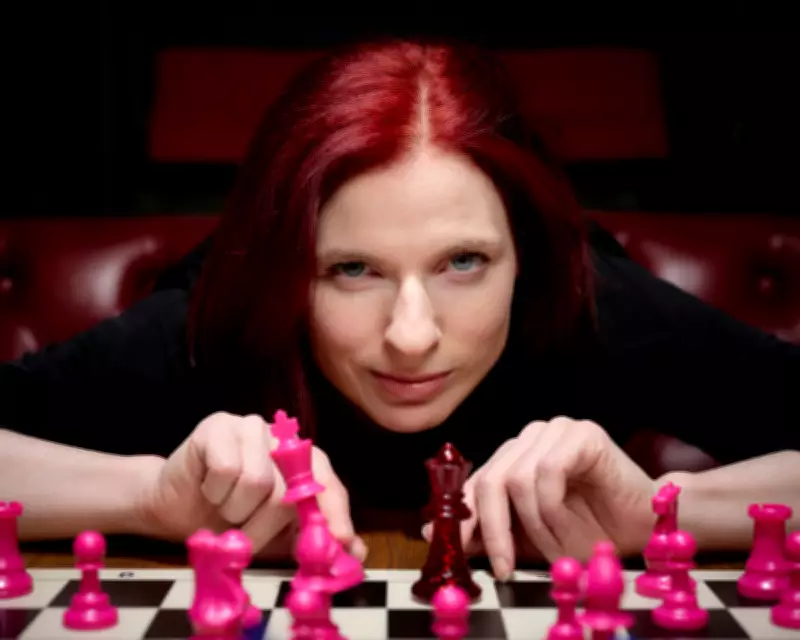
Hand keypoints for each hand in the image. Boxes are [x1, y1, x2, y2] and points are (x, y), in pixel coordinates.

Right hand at [134, 412, 364, 559]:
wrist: (174, 507)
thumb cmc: (229, 520)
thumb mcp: (276, 536)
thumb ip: (313, 540)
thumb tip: (356, 551)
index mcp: (303, 462)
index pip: (328, 482)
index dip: (335, 512)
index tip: (340, 541)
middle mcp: (282, 439)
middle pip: (287, 493)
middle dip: (262, 530)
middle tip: (240, 535)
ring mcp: (251, 426)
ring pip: (256, 482)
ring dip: (234, 511)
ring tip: (223, 505)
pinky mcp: (218, 425)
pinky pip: (226, 469)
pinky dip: (214, 491)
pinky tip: (207, 487)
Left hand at [423, 417, 655, 577]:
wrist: (645, 525)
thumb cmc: (590, 530)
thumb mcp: (529, 538)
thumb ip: (486, 532)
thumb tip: (430, 529)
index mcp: (514, 457)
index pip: (475, 483)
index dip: (463, 518)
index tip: (454, 552)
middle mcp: (529, 439)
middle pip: (491, 480)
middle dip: (493, 530)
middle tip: (504, 567)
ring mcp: (554, 430)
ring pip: (517, 478)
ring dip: (535, 525)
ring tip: (557, 549)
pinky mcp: (580, 433)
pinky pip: (548, 471)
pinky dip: (553, 508)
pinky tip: (570, 525)